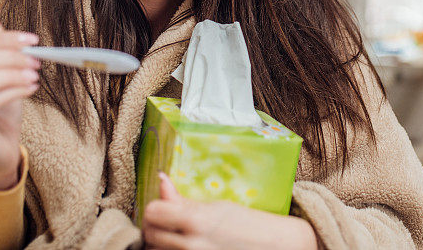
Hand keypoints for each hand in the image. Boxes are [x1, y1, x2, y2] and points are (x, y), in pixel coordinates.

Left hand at [142, 173, 317, 249]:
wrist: (273, 247)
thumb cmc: (246, 224)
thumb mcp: (216, 207)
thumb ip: (183, 201)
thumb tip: (160, 179)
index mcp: (195, 220)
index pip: (151, 212)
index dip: (157, 207)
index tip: (166, 206)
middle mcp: (190, 245)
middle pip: (149, 234)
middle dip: (155, 226)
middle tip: (170, 222)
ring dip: (161, 244)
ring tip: (177, 237)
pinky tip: (182, 247)